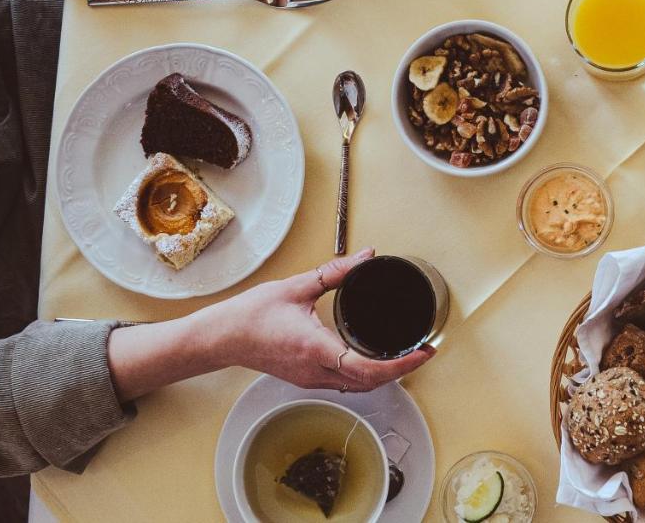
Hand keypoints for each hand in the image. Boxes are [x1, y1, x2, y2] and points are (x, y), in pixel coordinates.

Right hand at [217, 250, 434, 390]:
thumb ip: (335, 273)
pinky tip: (373, 359)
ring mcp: (310, 378)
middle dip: (401, 370)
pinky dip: (365, 374)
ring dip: (383, 375)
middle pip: (369, 383)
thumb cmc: (251, 315)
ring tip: (404, 355)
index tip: (423, 352)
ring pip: (357, 387)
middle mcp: (315, 370)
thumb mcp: (297, 287)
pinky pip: (343, 383)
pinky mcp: (305, 378)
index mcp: (315, 348)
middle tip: (423, 351)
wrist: (221, 337)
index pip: (368, 368)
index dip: (402, 365)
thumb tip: (365, 257)